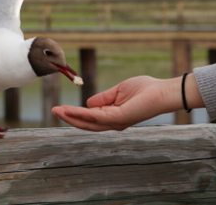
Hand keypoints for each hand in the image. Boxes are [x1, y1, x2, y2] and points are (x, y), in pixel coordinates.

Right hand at [51, 74, 203, 130]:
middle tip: (54, 111)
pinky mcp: (119, 118)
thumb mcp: (118, 91)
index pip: (90, 118)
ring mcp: (116, 122)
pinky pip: (97, 117)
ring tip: (57, 111)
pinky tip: (72, 110)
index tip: (61, 108)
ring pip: (89, 123)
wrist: (161, 92)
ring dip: (72, 117)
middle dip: (69, 118)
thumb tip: (88, 103)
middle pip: (86, 124)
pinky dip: (82, 114)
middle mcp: (113, 122)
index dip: (75, 114)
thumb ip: (103, 98)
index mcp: (113, 116)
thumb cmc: (144, 90)